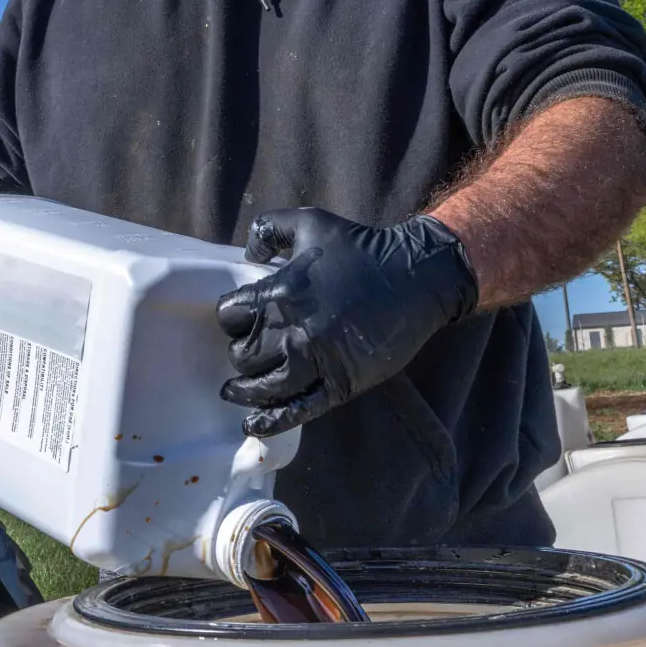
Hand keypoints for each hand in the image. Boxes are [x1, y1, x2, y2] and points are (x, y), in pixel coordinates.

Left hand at [216, 209, 478, 436]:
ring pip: (264, 387)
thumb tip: (247, 253)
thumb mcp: (310, 222)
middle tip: (248, 352)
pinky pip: (297, 409)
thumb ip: (269, 229)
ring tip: (235, 391)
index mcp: (280, 292)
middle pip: (243, 355)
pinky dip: (271, 420)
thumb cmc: (361, 247)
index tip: (240, 320)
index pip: (230, 316)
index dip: (232, 319)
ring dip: (246, 390)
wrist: (415, 277)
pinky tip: (252, 424)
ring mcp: (318, 361)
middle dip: (241, 354)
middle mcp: (294, 330)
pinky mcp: (340, 384)